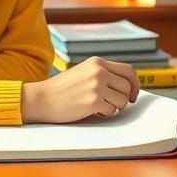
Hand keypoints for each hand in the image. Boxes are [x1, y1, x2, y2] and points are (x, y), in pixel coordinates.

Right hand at [20, 57, 139, 123]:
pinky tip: (91, 110)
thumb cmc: (61, 89)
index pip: (128, 70)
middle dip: (124, 98)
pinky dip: (104, 113)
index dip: (135, 84)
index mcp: (97, 62)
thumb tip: (127, 85)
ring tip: (98, 106)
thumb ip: (103, 73)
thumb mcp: (83, 72)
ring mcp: (97, 86)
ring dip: (114, 107)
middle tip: (114, 104)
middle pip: (128, 86)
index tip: (132, 94)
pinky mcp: (94, 101)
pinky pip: (112, 111)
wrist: (42, 98)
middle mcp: (99, 71)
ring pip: (122, 100)